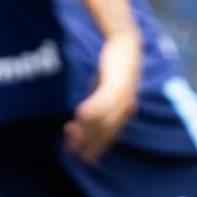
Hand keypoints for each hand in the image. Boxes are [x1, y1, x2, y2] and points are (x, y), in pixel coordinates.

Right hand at [65, 31, 141, 162]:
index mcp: (124, 109)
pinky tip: (80, 114)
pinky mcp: (116, 82)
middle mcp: (125, 105)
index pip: (110, 134)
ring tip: (71, 134)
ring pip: (105, 118)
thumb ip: (98, 105)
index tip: (79, 153)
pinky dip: (93, 109)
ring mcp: (121, 95)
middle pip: (106, 130)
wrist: (125, 43)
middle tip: (71, 148)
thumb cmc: (115, 67)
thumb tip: (83, 120)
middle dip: (88, 141)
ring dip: (88, 129)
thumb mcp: (105, 89)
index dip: (95, 146)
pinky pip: (103, 99)